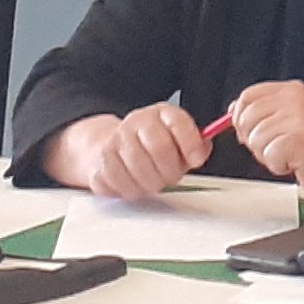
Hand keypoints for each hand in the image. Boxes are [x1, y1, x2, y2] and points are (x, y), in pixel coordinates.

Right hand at [45, 102, 211, 200]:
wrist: (110, 147)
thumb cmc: (152, 148)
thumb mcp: (179, 143)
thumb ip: (195, 147)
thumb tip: (201, 151)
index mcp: (161, 114)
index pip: (178, 122)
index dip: (191, 143)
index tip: (195, 160)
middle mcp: (137, 122)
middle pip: (159, 147)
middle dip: (170, 170)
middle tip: (171, 176)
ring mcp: (116, 140)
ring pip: (139, 169)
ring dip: (151, 183)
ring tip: (153, 180)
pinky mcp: (101, 161)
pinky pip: (120, 182)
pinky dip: (131, 190)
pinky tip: (134, 183)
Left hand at [223, 79, 303, 187]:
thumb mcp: (294, 118)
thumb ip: (266, 113)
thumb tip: (233, 111)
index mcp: (292, 91)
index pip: (248, 96)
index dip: (241, 117)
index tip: (250, 131)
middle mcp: (293, 100)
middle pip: (246, 119)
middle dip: (254, 141)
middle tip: (277, 148)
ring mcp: (296, 119)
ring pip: (255, 141)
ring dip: (269, 156)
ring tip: (293, 156)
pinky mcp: (296, 141)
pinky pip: (269, 157)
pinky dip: (280, 166)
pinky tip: (298, 163)